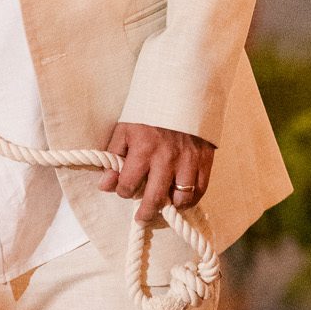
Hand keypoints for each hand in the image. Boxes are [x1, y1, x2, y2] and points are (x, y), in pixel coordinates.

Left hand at [100, 122, 214, 224]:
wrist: (180, 91)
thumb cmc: (148, 112)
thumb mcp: (125, 130)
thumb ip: (114, 158)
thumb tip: (105, 185)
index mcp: (143, 149)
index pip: (127, 184)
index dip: (122, 191)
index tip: (123, 189)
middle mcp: (166, 158)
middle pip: (155, 198)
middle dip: (145, 212)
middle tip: (141, 218)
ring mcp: (188, 160)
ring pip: (181, 198)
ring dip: (171, 206)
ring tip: (164, 206)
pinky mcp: (205, 159)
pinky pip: (201, 189)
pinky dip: (192, 198)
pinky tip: (182, 198)